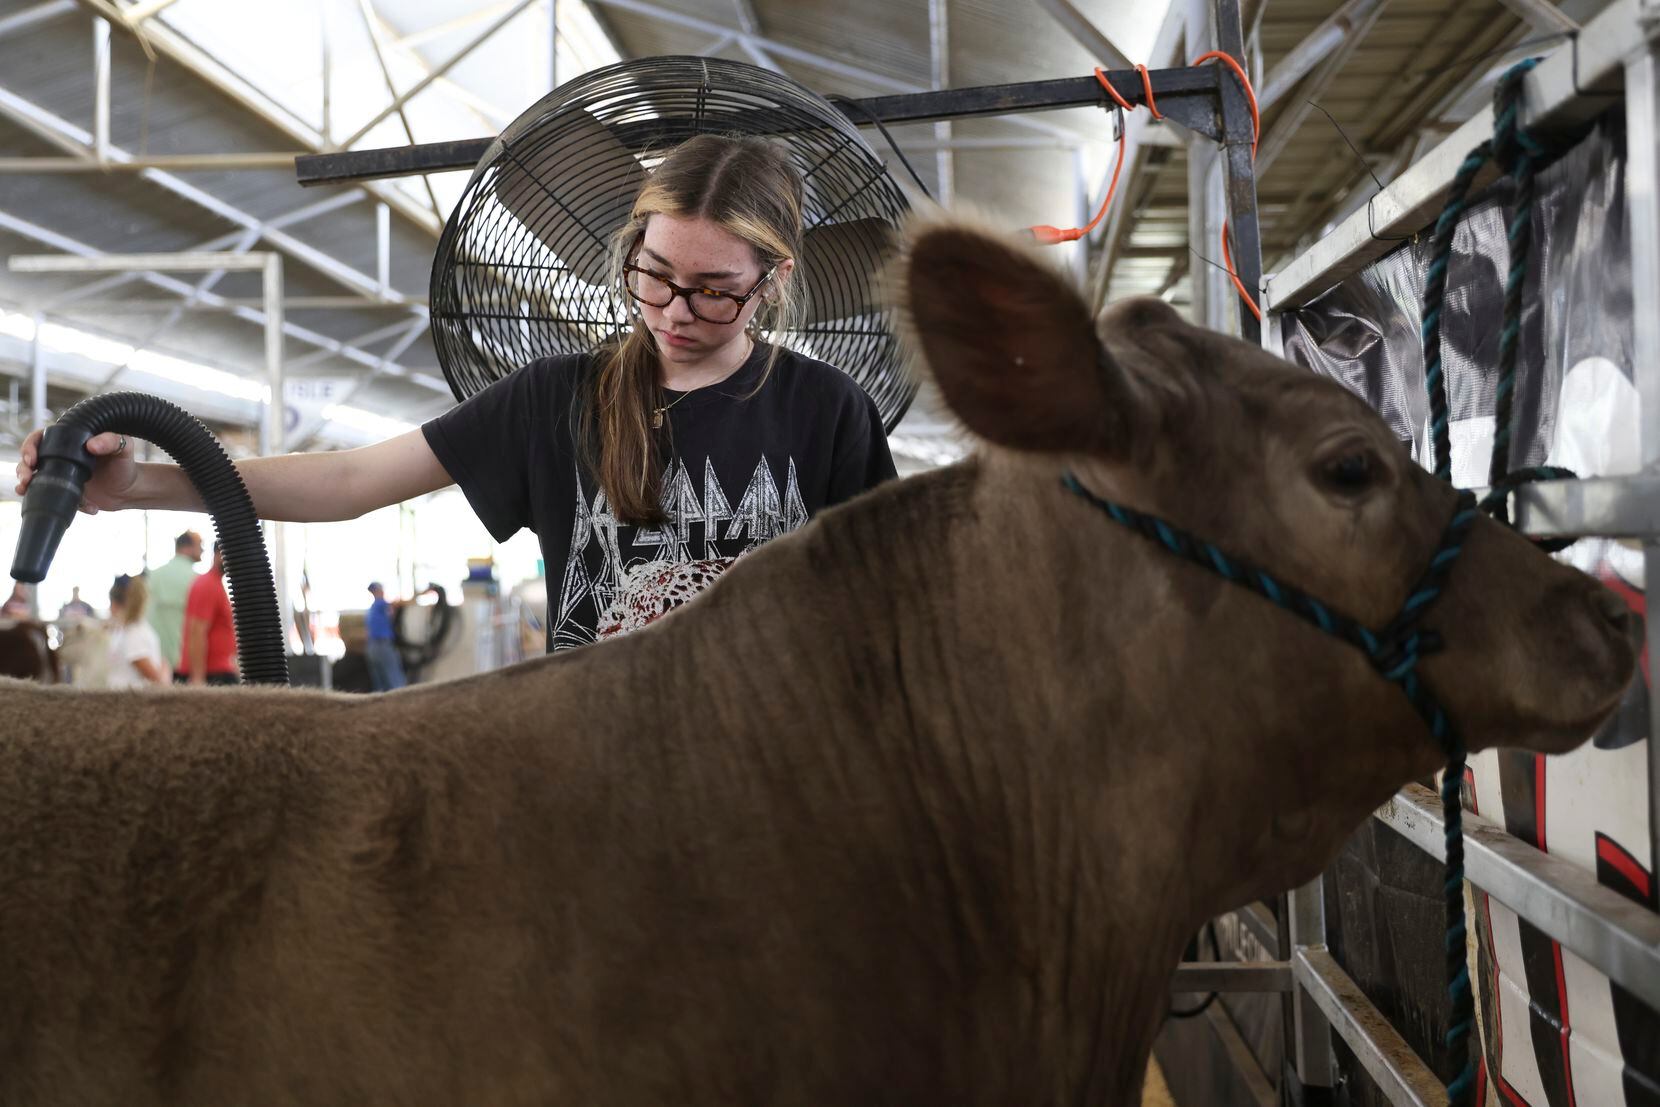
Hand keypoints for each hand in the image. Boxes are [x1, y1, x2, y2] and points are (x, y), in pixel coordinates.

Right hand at [15, 428, 140, 513]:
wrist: (130, 491)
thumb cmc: (126, 465)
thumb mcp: (124, 449)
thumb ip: (112, 441)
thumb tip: (91, 445)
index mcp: (70, 442)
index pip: (41, 439)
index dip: (30, 446)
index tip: (32, 459)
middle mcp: (61, 458)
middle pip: (31, 460)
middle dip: (22, 468)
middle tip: (27, 478)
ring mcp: (61, 476)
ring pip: (34, 479)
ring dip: (26, 485)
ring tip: (26, 490)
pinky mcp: (64, 493)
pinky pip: (53, 498)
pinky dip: (60, 503)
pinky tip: (82, 505)